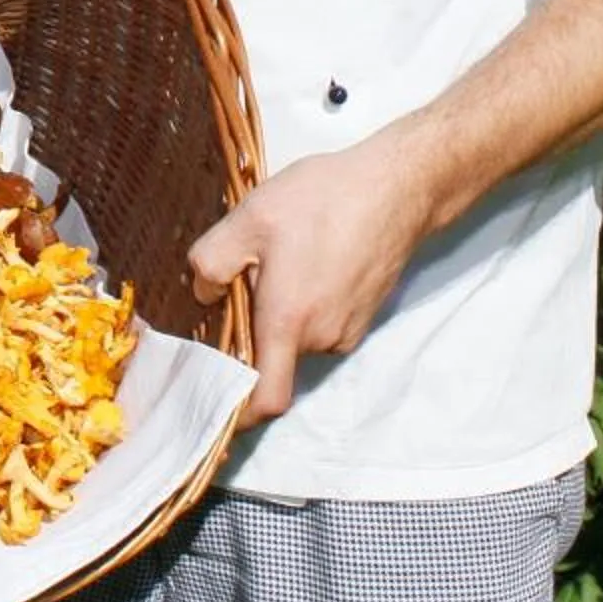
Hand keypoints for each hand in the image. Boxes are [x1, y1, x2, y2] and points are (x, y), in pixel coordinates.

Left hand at [186, 129, 444, 426]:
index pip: (266, 399)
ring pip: (298, 336)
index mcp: (288, 323)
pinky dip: (306, 303)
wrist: (398, 187)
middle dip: (253, 327)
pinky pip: (321, 322)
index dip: (240, 414)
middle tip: (246, 276)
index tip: (217, 407)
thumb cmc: (324, 200)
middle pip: (274, 357)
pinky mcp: (364, 314)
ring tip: (283, 256)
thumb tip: (204, 295)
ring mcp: (348, 329)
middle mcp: (322, 338)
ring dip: (281, 311)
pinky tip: (307, 258)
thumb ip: (212, 262)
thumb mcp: (250, 218)